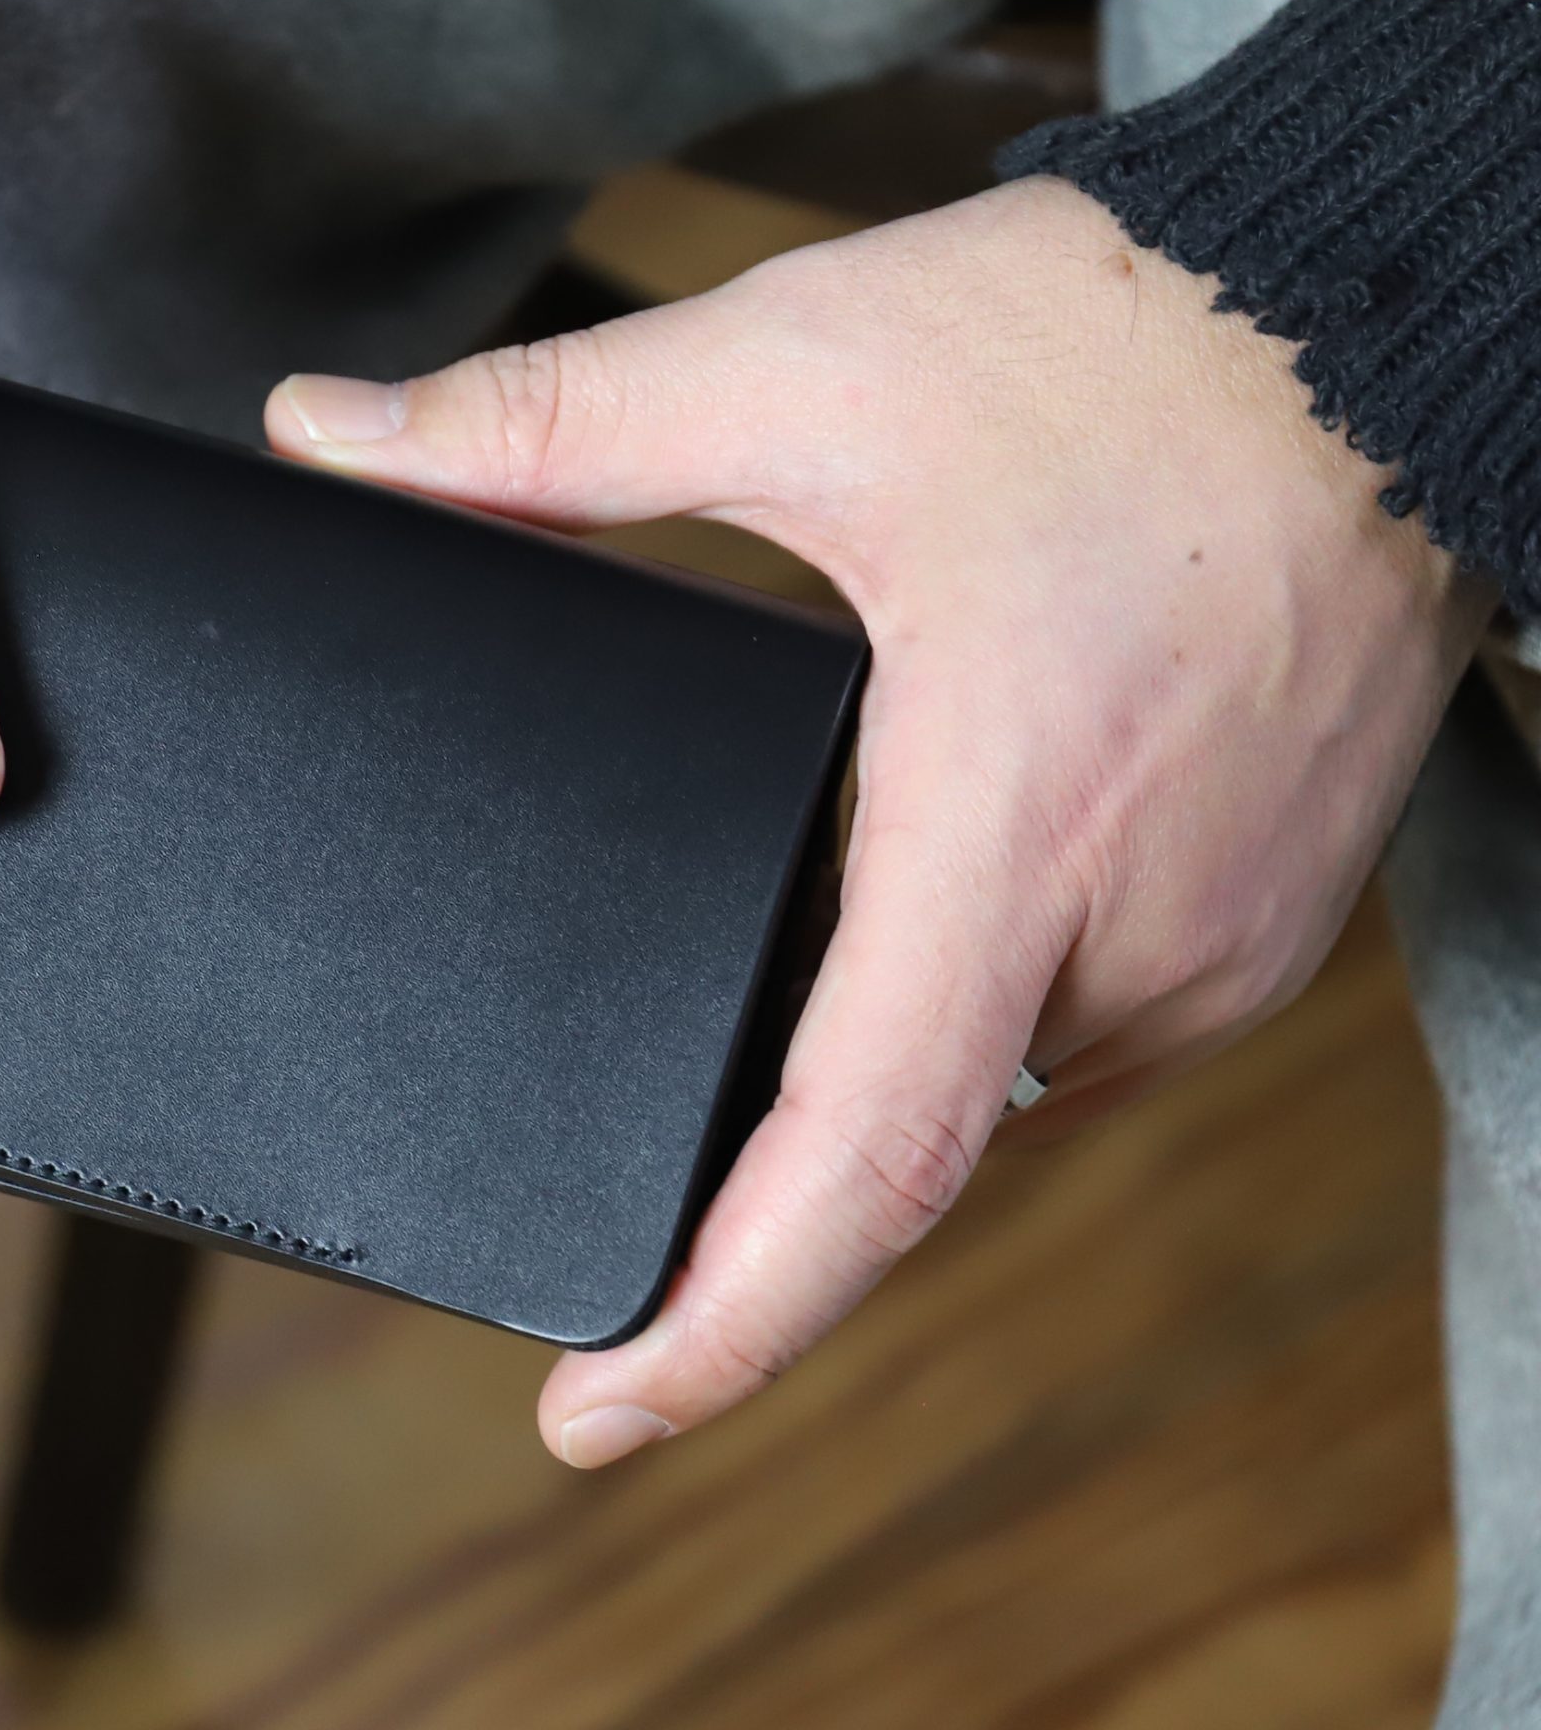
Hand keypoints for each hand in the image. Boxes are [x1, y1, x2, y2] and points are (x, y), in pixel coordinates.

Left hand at [267, 178, 1485, 1464]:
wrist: (1397, 311)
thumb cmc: (1130, 345)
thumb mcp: (797, 369)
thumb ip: (541, 429)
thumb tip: (331, 438)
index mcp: (1006, 832)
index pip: (859, 1162)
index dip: (719, 1326)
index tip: (595, 1418)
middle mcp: (1137, 933)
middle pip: (898, 1151)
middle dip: (744, 1187)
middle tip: (594, 1161)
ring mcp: (1219, 944)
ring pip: (985, 1095)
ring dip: (854, 1096)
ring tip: (717, 1060)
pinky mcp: (1259, 922)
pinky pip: (1068, 1034)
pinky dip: (951, 1026)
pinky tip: (874, 966)